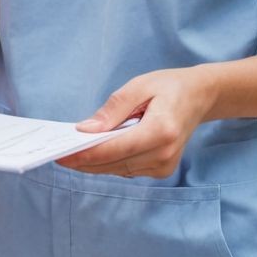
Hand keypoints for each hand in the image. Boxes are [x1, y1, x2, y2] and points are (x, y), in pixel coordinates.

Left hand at [55, 66, 216, 177]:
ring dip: (95, 162)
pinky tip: (94, 152)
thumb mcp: (139, 86)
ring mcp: (164, 166)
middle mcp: (164, 154)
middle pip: (114, 163)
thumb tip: (85, 130)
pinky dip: (109, 161)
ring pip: (118, 169)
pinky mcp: (162, 170)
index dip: (85, 154)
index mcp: (161, 131)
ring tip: (70, 152)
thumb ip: (113, 109)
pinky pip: (127, 169)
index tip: (60, 154)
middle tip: (57, 153)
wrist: (200, 96)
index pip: (114, 149)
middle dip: (84, 159)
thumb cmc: (169, 86)